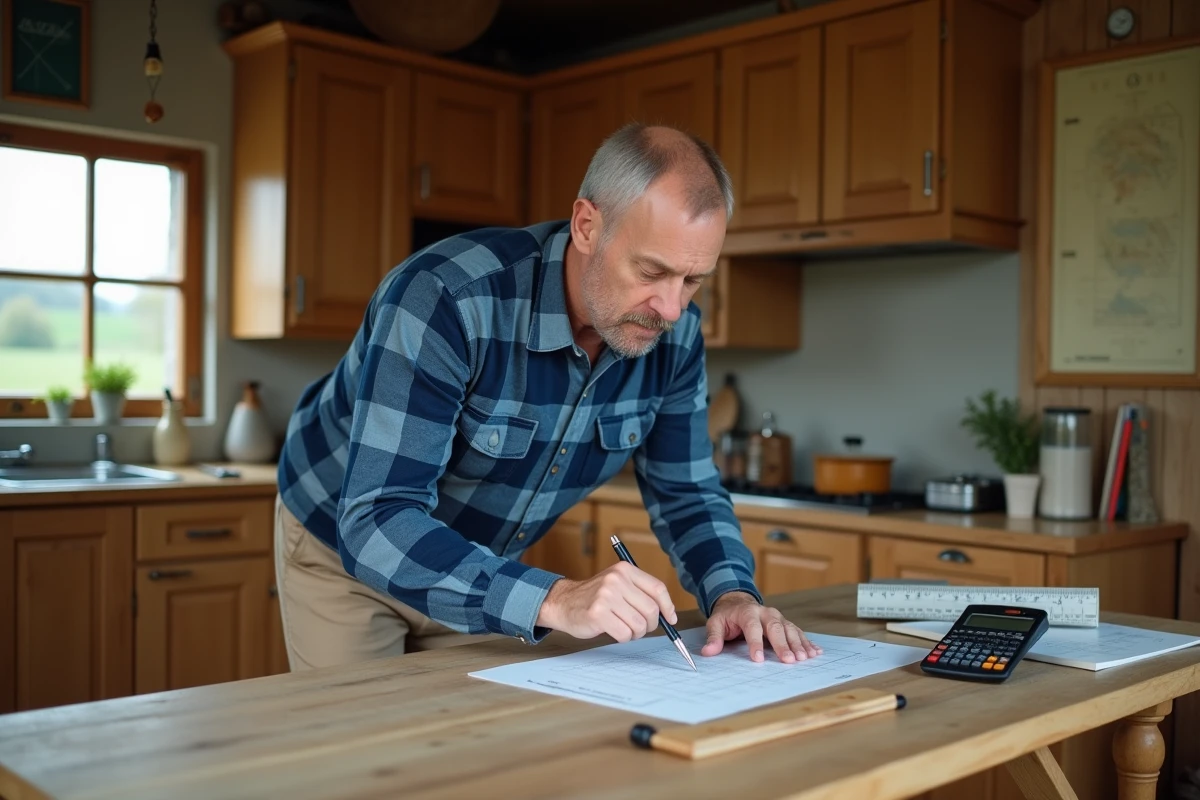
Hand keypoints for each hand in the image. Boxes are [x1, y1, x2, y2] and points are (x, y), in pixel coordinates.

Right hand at [536, 562, 676, 642]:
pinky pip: (624, 634)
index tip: (671, 618)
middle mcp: (616, 580)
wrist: (563, 603)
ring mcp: (606, 596)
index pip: (657, 588)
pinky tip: (614, 631)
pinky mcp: (598, 614)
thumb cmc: (594, 598)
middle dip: (650, 624)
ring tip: (625, 628)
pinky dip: (623, 637)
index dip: (668, 606)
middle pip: (651, 609)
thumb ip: (640, 593)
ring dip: (635, 633)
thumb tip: (668, 614)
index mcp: (624, 570)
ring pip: (639, 624)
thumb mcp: (618, 585)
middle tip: (641, 628)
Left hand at [701, 591, 821, 662]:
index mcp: (748, 612)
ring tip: (805, 658)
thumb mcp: (715, 623)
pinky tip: (816, 652)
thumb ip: (714, 637)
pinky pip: (798, 632)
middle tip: (790, 660)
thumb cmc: (727, 616)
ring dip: (798, 644)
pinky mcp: (786, 623)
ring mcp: (778, 617)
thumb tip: (708, 652)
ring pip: (790, 629)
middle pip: (776, 628)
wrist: (739, 602)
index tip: (757, 659)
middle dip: (783, 645)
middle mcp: (766, 613)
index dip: (755, 644)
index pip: (752, 628)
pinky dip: (807, 642)